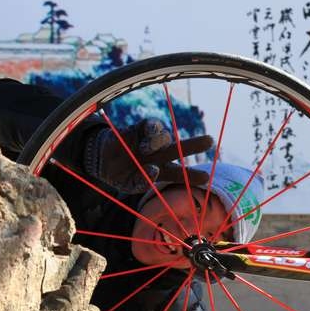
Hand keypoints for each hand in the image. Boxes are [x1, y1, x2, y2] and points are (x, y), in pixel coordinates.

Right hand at [84, 118, 212, 193]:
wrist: (99, 160)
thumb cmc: (119, 175)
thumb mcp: (129, 185)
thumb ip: (141, 182)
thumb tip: (153, 170)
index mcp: (162, 171)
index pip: (182, 174)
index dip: (193, 176)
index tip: (207, 178)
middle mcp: (161, 155)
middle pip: (182, 149)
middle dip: (195, 144)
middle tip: (210, 140)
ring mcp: (151, 142)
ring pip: (165, 136)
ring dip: (159, 142)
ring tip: (146, 150)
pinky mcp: (140, 129)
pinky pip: (151, 125)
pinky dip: (151, 131)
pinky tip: (146, 137)